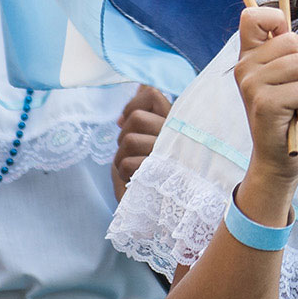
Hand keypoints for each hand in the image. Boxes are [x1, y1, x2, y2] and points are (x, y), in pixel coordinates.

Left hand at [113, 84, 170, 200]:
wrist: (162, 214)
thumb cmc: (153, 175)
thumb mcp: (148, 139)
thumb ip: (147, 111)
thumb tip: (141, 83)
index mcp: (177, 124)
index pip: (151, 95)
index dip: (132, 104)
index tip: (122, 122)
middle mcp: (176, 135)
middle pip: (134, 119)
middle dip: (123, 137)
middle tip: (130, 154)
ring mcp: (168, 153)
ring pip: (128, 139)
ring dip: (121, 159)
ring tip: (132, 170)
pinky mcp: (158, 172)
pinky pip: (127, 163)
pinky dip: (123, 173)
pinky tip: (135, 181)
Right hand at [233, 7, 297, 188]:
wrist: (281, 157)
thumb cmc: (291, 111)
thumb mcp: (287, 74)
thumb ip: (285, 49)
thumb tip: (283, 19)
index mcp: (248, 56)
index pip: (251, 16)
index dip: (275, 18)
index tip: (285, 40)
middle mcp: (244, 67)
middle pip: (292, 40)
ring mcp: (251, 85)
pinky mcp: (265, 104)